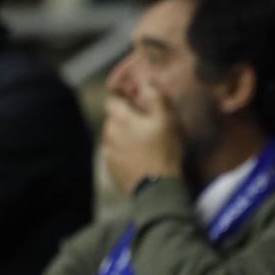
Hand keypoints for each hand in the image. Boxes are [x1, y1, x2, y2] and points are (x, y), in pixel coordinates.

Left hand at [99, 77, 184, 195]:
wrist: (158, 189)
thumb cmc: (163, 151)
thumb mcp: (166, 120)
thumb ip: (155, 97)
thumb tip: (146, 84)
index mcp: (120, 119)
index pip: (112, 101)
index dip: (124, 101)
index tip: (137, 106)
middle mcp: (108, 134)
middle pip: (113, 121)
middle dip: (126, 121)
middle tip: (146, 129)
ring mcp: (107, 154)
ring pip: (114, 139)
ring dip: (124, 139)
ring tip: (143, 147)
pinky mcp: (110, 171)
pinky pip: (116, 157)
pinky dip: (124, 156)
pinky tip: (139, 162)